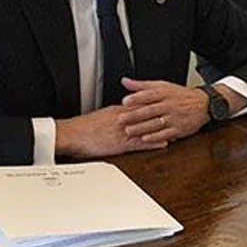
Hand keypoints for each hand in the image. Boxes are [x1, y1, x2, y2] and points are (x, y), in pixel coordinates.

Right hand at [54, 106, 168, 158]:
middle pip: (146, 114)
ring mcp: (122, 131)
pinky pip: (140, 143)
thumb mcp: (99, 117)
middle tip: (175, 114)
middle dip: (161, 114)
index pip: (139, 105)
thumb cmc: (81, 128)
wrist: (70, 135)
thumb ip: (111, 115)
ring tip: (175, 129)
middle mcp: (122, 119)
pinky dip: (153, 142)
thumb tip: (118, 114)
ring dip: (161, 128)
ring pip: (146, 128)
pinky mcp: (120, 144)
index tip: (164, 103)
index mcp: (116, 111)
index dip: (153, 104)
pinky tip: (163, 143)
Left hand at [116, 78, 209, 141]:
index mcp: (164, 93)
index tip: (125, 101)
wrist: (203, 105)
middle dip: (135, 115)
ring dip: (142, 128)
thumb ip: (142, 85)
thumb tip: (125, 81)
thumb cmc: (180, 96)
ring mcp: (174, 118)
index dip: (137, 98)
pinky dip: (155, 137)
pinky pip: (166, 134)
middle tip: (121, 119)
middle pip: (150, 110)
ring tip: (129, 130)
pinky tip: (146, 139)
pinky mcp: (179, 129)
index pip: (149, 94)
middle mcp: (169, 105)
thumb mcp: (163, 86)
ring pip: (156, 123)